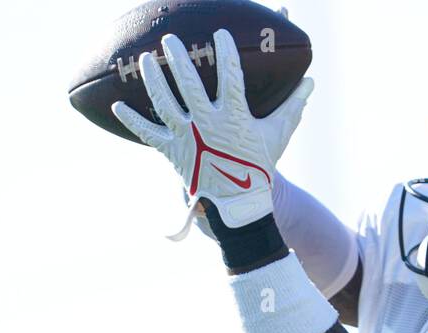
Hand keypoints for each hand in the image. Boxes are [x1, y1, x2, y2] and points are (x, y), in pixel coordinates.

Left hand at [112, 29, 312, 231]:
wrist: (240, 203)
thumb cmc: (259, 165)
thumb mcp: (277, 135)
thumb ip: (293, 106)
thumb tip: (311, 81)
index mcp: (234, 116)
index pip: (231, 76)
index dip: (226, 52)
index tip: (220, 33)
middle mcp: (207, 124)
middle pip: (188, 83)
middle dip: (178, 57)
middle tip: (169, 38)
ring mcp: (187, 137)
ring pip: (164, 102)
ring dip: (153, 79)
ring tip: (145, 59)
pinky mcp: (173, 151)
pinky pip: (148, 134)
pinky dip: (132, 121)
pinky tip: (116, 106)